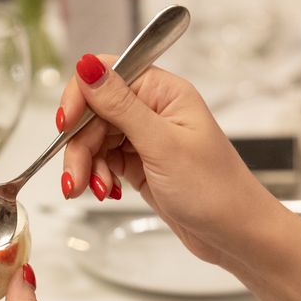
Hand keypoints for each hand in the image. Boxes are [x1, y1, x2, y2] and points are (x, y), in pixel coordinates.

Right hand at [58, 53, 283, 265]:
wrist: (235, 234)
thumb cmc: (214, 189)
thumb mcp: (162, 145)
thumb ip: (120, 105)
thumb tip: (87, 66)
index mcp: (163, 92)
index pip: (105, 75)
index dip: (80, 98)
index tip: (65, 125)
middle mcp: (152, 108)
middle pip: (92, 112)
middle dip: (79, 145)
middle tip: (76, 178)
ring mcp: (144, 136)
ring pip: (92, 138)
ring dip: (85, 165)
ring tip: (94, 191)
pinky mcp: (138, 161)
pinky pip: (102, 159)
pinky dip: (96, 175)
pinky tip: (106, 191)